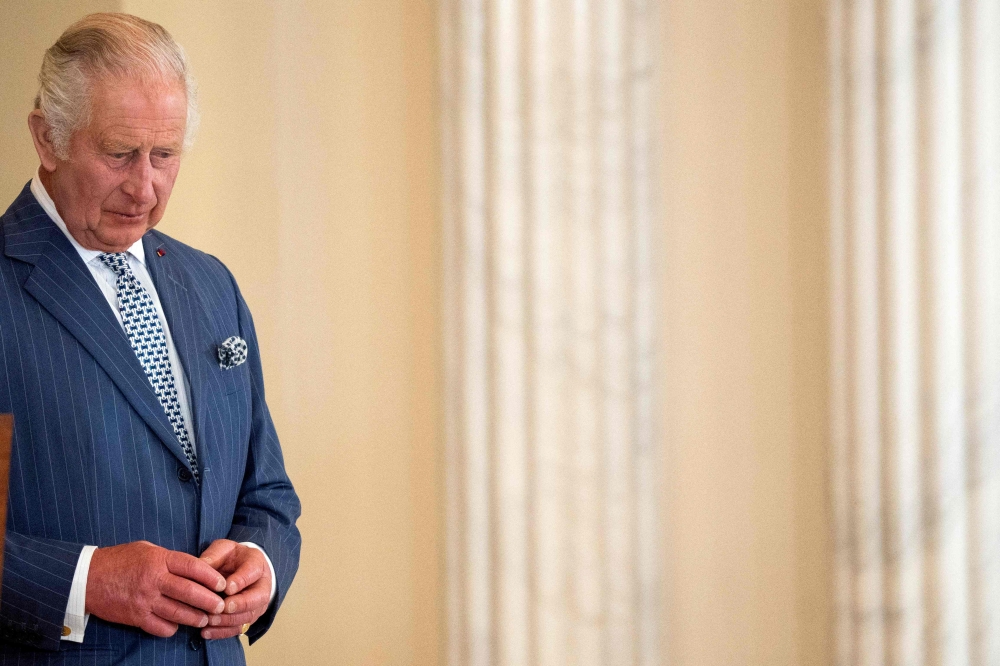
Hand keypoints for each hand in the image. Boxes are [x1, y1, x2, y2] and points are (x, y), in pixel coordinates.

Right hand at [86, 541, 226, 636]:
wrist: (86, 578)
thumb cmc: (119, 560)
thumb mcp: (146, 550)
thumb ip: (169, 558)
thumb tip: (193, 567)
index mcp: (159, 560)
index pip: (193, 568)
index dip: (211, 577)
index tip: (222, 583)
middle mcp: (154, 580)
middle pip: (190, 592)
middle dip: (209, 601)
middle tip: (221, 605)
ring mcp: (144, 600)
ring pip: (178, 612)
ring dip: (195, 617)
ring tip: (205, 619)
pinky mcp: (135, 617)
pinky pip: (160, 627)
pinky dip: (172, 628)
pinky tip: (177, 625)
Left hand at [198, 539, 271, 639]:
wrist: (241, 568)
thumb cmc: (232, 557)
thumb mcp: (224, 549)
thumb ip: (214, 555)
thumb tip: (200, 566)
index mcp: (257, 563)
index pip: (252, 573)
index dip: (241, 581)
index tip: (227, 588)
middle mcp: (262, 585)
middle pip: (257, 598)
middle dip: (240, 605)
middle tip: (222, 607)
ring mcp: (257, 604)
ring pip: (248, 616)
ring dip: (229, 621)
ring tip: (209, 620)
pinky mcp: (248, 617)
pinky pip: (239, 629)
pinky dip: (223, 633)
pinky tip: (206, 632)